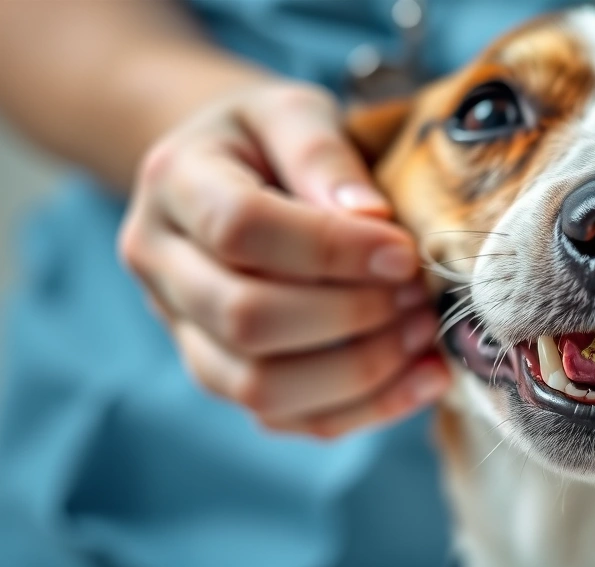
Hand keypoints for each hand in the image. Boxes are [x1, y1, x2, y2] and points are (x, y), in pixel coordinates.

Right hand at [119, 82, 450, 437]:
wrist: (227, 171)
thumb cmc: (269, 138)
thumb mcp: (293, 111)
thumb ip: (323, 155)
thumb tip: (373, 220)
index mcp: (175, 184)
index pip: (242, 229)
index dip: (332, 250)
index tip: (405, 252)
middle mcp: (161, 265)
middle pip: (246, 319)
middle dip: (351, 315)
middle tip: (419, 295)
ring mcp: (184, 331)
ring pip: (260, 387)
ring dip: (360, 372)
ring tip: (424, 334)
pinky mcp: (221, 374)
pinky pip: (286, 418)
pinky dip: (363, 409)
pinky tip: (425, 378)